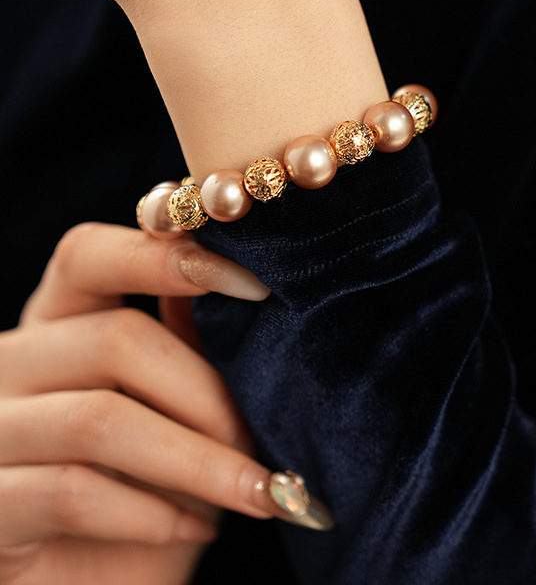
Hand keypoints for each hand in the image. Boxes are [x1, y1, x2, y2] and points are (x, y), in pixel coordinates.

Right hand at [0, 223, 278, 584]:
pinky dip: (152, 513)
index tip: (256, 286)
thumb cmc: (151, 490)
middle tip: (263, 441)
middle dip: (209, 395)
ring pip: (100, 420)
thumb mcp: (179, 411)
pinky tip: (194, 527)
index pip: (89, 255)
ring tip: (255, 491)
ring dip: (198, 462)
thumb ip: (187, 345)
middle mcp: (12, 362)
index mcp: (60, 322)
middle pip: (116, 340)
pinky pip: (72, 493)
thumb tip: (232, 280)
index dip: (168, 259)